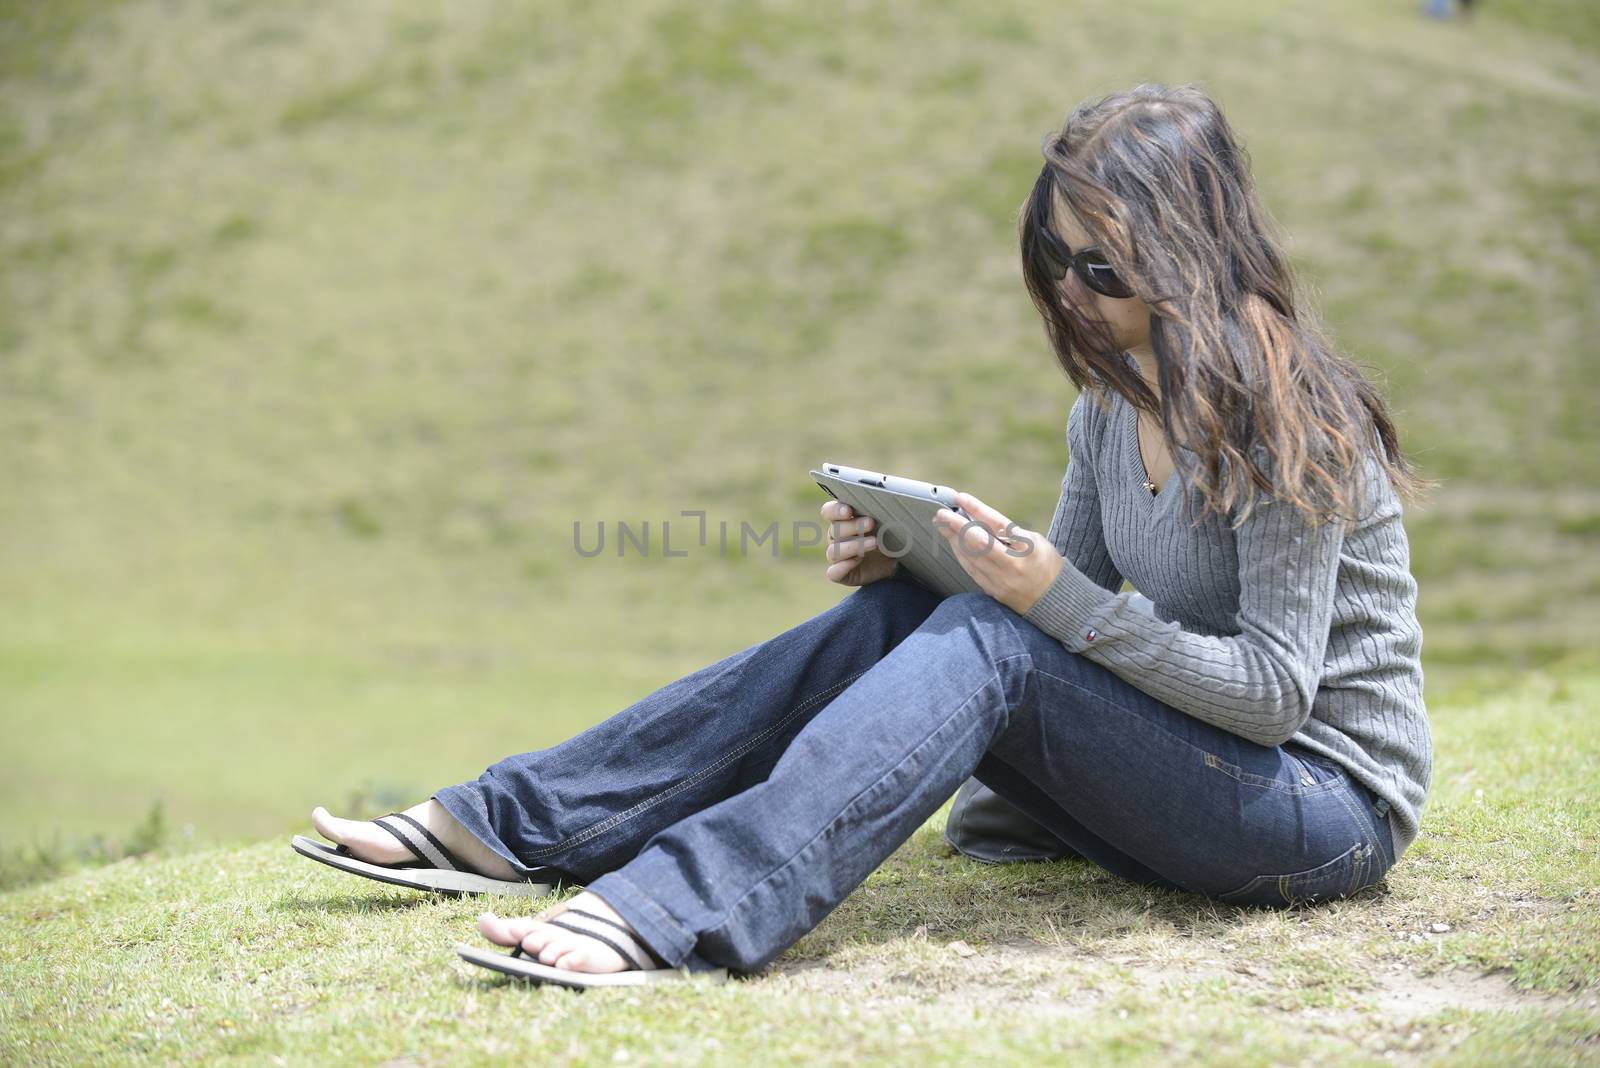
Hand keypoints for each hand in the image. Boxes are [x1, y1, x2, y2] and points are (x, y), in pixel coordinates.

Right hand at [820, 499, 899, 586]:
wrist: (892, 562)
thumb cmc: (886, 537)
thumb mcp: (887, 524)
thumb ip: (882, 515)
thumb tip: (890, 506)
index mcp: (842, 520)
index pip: (829, 511)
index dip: (836, 510)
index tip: (849, 510)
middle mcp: (836, 537)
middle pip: (835, 530)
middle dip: (853, 526)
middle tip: (871, 523)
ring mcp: (837, 556)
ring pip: (834, 551)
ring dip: (853, 546)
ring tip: (874, 543)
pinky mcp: (840, 574)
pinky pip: (833, 572)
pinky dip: (843, 567)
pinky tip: (857, 561)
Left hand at [931, 492, 1062, 614]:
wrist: (1056, 599)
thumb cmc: (1045, 562)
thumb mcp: (1035, 540)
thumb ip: (1007, 531)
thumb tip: (977, 518)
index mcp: (1028, 547)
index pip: (997, 523)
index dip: (976, 509)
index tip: (960, 498)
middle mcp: (1014, 564)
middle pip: (978, 542)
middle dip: (956, 525)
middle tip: (941, 513)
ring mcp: (1002, 580)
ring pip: (970, 556)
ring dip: (954, 539)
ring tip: (943, 525)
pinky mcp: (994, 591)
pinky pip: (971, 569)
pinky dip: (961, 554)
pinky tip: (953, 543)